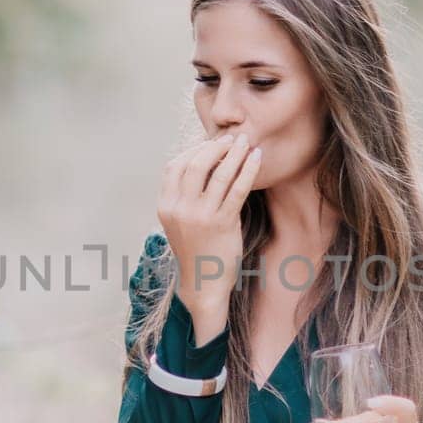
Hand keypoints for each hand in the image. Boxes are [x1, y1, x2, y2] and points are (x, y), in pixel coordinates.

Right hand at [158, 131, 261, 323]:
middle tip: (232, 138)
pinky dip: (248, 170)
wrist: (204, 284)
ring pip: (218, 174)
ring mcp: (200, 217)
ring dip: (234, 153)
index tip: (210, 143)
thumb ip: (184, 195)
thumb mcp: (179, 221)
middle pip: (195, 164)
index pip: (174, 166)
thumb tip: (201, 159)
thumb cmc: (196, 248)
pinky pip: (237, 189)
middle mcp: (179, 210)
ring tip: (246, 142)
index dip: (193, 150)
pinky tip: (257, 158)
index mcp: (165, 206)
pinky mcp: (222, 224)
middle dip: (215, 146)